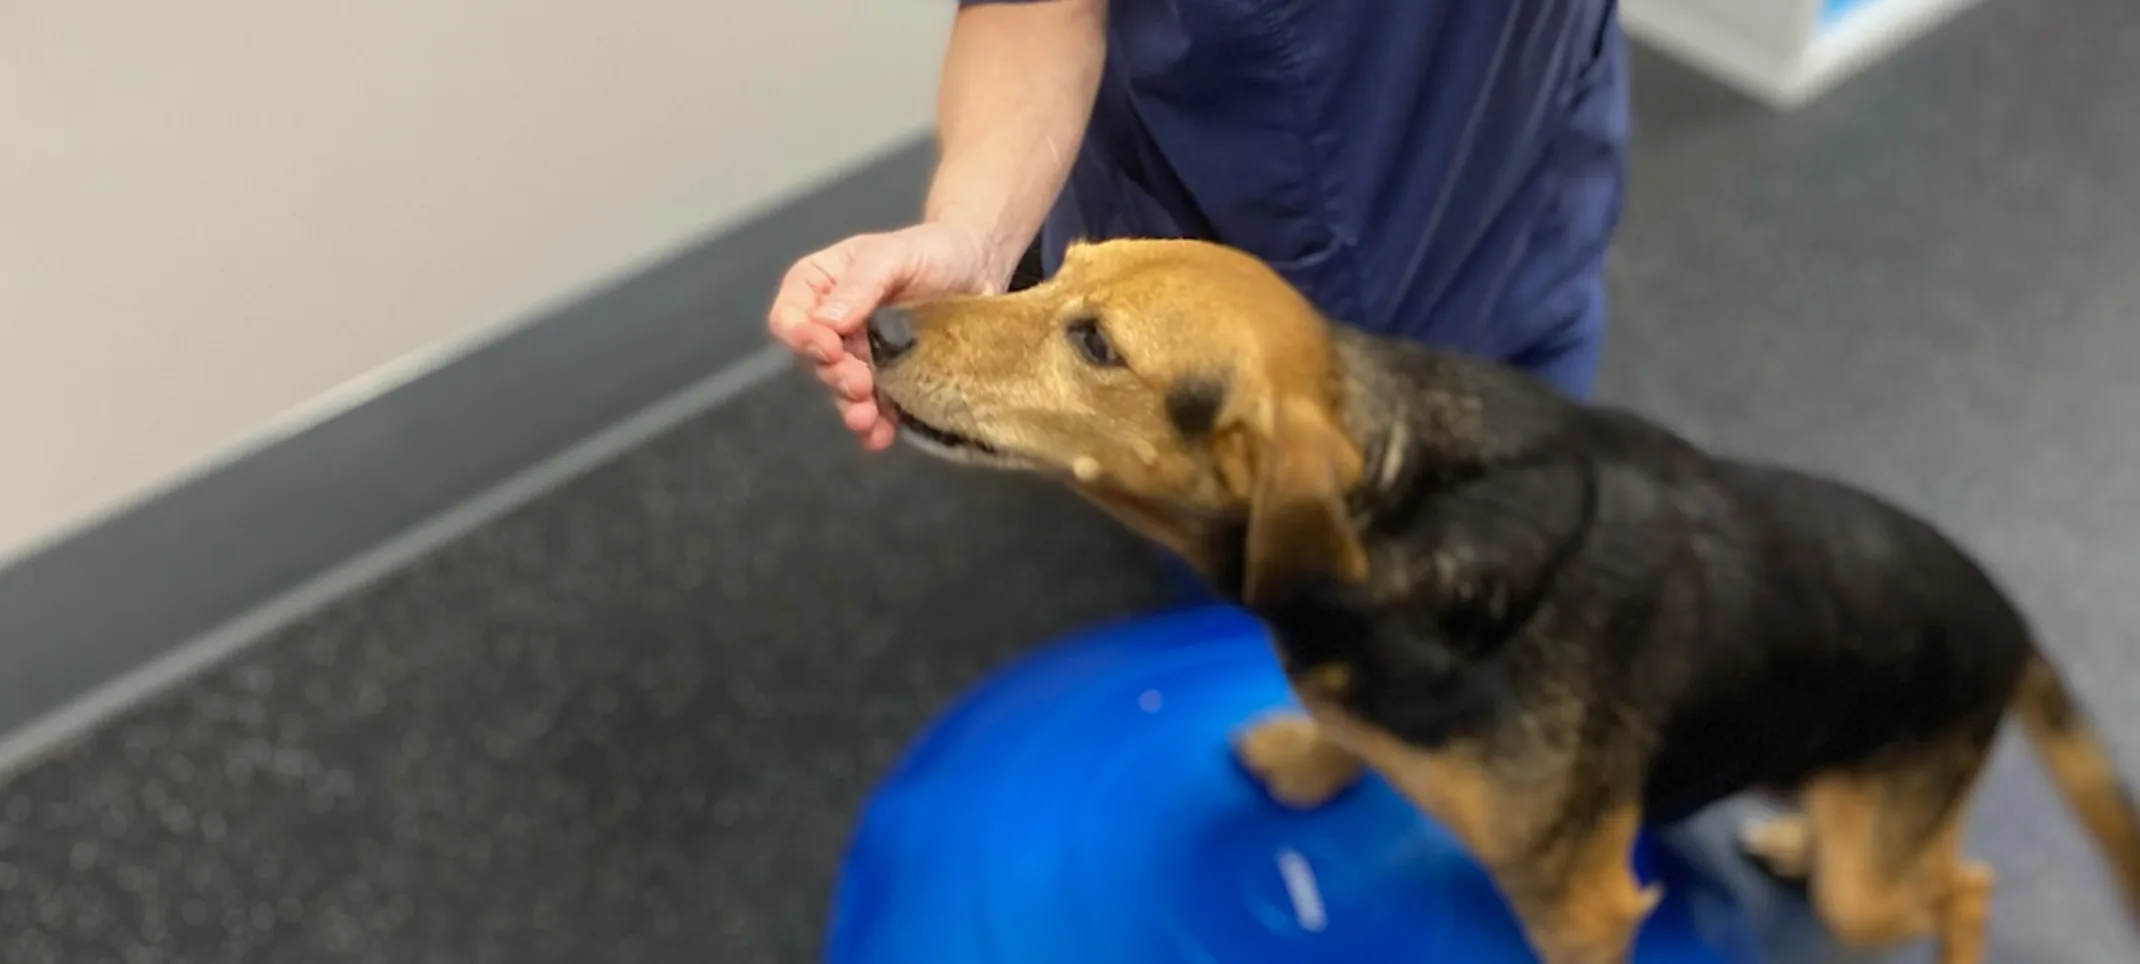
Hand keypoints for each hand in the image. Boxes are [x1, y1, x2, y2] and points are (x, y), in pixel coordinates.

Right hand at [767, 222, 1004, 450]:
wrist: (979, 268)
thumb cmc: (934, 249)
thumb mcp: (896, 254)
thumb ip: (861, 283)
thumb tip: (828, 322)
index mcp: (820, 285)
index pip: (790, 316)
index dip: (802, 337)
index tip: (830, 347)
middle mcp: (833, 324)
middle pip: (815, 361)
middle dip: (834, 377)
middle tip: (860, 383)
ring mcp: (860, 355)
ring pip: (842, 390)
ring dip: (850, 408)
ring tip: (868, 420)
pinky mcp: (890, 380)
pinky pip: (875, 408)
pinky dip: (876, 426)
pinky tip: (882, 436)